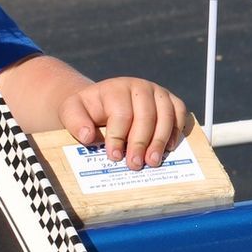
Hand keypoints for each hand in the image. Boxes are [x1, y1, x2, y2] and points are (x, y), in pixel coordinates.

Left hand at [58, 76, 185, 170]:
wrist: (102, 102)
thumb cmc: (88, 111)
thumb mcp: (72, 112)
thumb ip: (75, 121)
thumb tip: (87, 135)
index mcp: (115, 88)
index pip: (121, 113)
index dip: (118, 136)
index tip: (113, 156)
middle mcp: (138, 87)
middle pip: (146, 115)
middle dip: (140, 143)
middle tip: (134, 165)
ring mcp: (156, 92)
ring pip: (165, 114)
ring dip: (160, 140)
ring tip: (153, 162)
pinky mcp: (169, 100)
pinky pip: (179, 111)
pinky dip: (176, 129)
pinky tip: (169, 148)